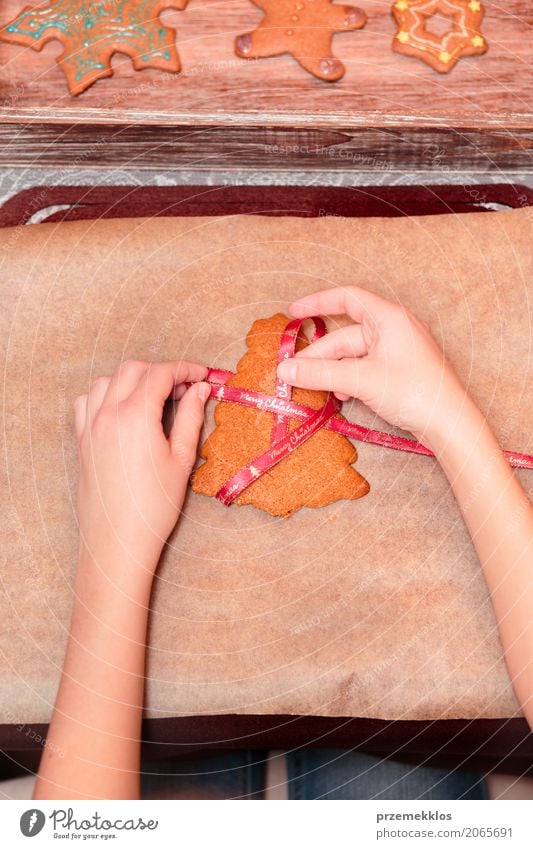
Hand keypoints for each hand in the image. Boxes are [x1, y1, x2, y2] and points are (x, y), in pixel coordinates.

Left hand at [74, 360, 208, 582]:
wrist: (118, 541)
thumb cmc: (154, 506)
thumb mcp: (182, 459)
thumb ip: (191, 418)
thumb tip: (200, 390)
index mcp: (136, 416)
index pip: (161, 374)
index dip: (185, 369)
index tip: (202, 374)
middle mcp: (108, 415)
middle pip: (133, 370)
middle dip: (161, 371)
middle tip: (184, 388)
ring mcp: (90, 427)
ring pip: (107, 380)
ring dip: (133, 379)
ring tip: (155, 397)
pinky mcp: (82, 441)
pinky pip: (87, 401)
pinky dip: (105, 394)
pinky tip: (122, 409)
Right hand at [276, 286, 470, 446]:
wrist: (449, 423)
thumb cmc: (413, 391)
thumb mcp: (360, 379)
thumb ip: (320, 373)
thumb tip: (285, 369)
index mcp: (389, 317)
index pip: (347, 298)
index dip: (317, 303)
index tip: (293, 314)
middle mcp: (394, 329)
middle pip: (346, 335)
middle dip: (320, 355)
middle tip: (294, 373)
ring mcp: (398, 351)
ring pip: (354, 355)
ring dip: (334, 370)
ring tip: (317, 388)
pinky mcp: (400, 371)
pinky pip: (366, 368)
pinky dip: (350, 379)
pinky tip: (342, 396)